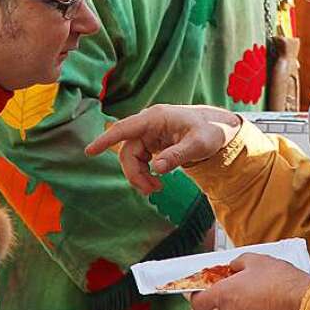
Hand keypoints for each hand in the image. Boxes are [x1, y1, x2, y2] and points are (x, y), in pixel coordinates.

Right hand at [85, 104, 241, 193]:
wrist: (219, 128)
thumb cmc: (211, 131)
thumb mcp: (199, 144)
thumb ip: (178, 155)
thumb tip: (157, 168)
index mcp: (156, 118)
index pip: (124, 128)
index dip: (105, 140)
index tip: (89, 151)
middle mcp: (148, 124)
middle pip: (127, 151)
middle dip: (134, 174)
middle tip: (151, 191)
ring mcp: (149, 133)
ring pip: (131, 157)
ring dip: (139, 176)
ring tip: (156, 189)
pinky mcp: (152, 142)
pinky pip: (139, 159)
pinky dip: (144, 173)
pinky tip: (156, 182)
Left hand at [190, 254, 309, 309]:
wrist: (302, 303)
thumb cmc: (279, 280)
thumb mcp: (256, 260)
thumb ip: (238, 264)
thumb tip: (233, 269)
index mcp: (224, 295)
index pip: (197, 302)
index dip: (198, 295)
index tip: (203, 288)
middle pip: (223, 305)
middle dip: (232, 294)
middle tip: (248, 281)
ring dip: (246, 303)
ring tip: (265, 291)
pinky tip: (273, 303)